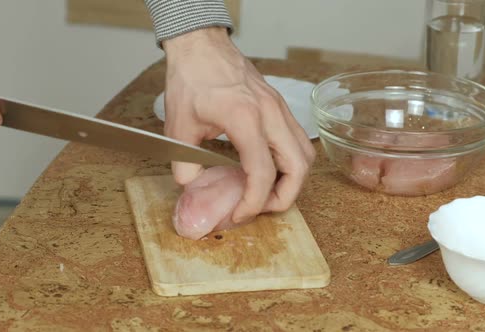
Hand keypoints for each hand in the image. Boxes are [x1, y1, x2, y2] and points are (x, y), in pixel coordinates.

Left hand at [162, 27, 315, 222]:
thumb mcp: (178, 127)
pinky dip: (290, 162)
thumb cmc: (191, 79)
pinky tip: (269, 168)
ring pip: (305, 153)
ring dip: (293, 180)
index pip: (263, 172)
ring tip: (267, 192)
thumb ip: (184, 163)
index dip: (253, 202)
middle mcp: (270, 113)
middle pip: (299, 166)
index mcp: (244, 118)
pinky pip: (298, 140)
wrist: (201, 46)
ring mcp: (279, 108)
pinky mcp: (280, 107)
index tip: (239, 215)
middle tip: (261, 208)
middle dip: (284, 197)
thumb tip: (193, 187)